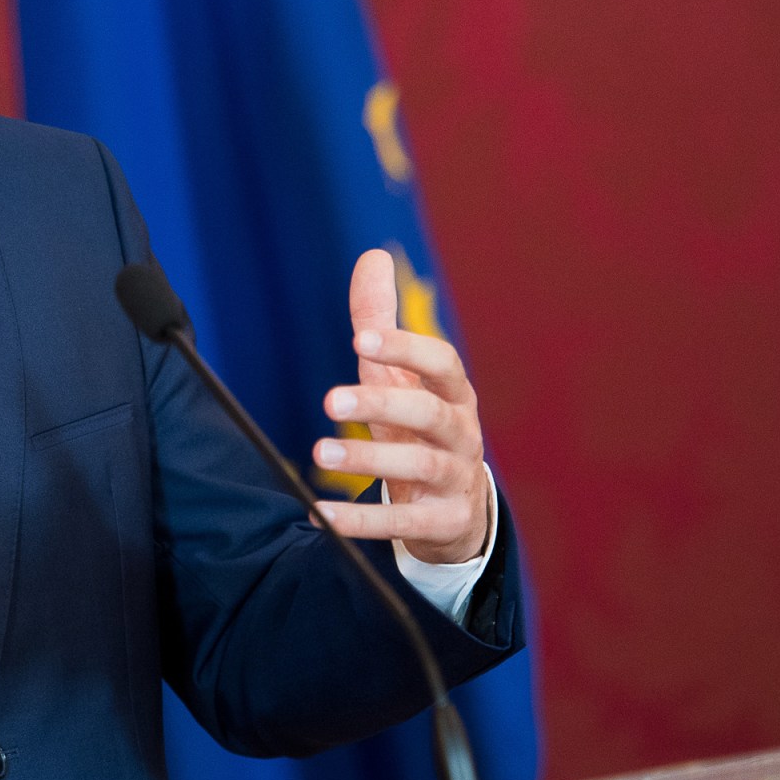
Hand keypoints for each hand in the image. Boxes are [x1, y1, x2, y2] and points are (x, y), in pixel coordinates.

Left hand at [309, 249, 492, 564]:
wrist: (456, 510)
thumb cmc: (419, 428)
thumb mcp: (400, 377)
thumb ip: (381, 321)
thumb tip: (373, 257)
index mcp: (454, 393)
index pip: (442, 363)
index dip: (407, 347)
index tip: (361, 337)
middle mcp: (462, 432)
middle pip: (430, 413)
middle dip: (382, 402)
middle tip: (330, 399)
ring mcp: (457, 478)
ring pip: (422, 464)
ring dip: (371, 457)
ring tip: (318, 451)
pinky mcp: (445, 521)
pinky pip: (406, 522)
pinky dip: (364, 521)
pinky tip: (322, 514)